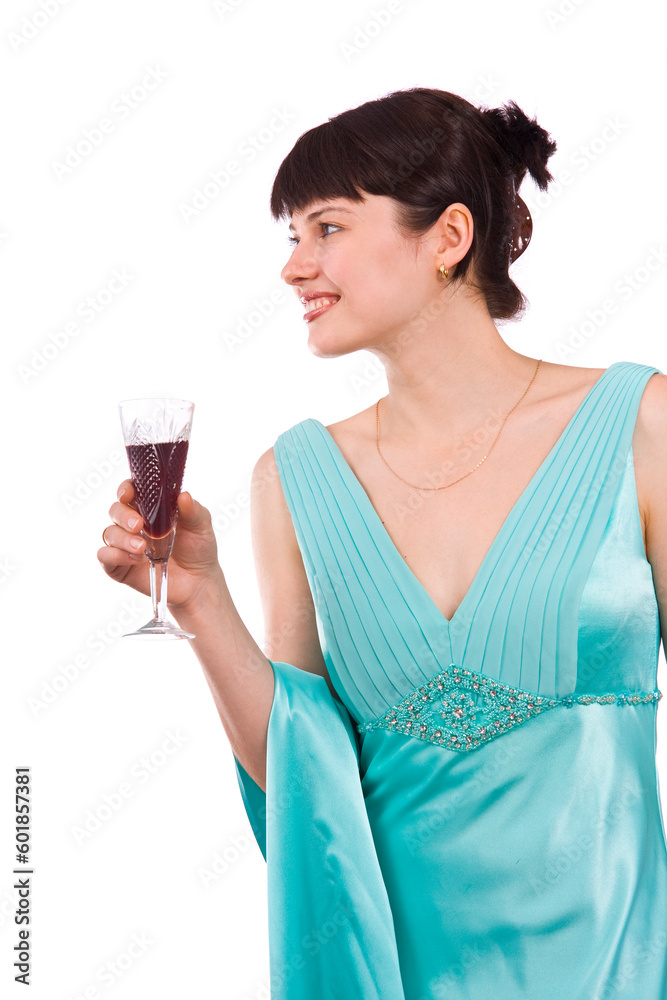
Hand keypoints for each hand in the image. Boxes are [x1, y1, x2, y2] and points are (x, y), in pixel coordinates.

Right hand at [97, 479, 222, 611]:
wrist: (198, 580)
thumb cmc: (198, 548)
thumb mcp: (201, 526)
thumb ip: (193, 510)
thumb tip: (183, 496)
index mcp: (150, 508)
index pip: (130, 491)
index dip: (125, 489)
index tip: (128, 494)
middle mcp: (133, 524)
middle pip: (115, 510)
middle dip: (123, 516)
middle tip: (138, 525)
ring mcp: (125, 545)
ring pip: (109, 533)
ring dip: (122, 538)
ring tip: (142, 548)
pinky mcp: (120, 565)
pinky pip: (104, 556)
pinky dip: (116, 555)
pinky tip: (136, 559)